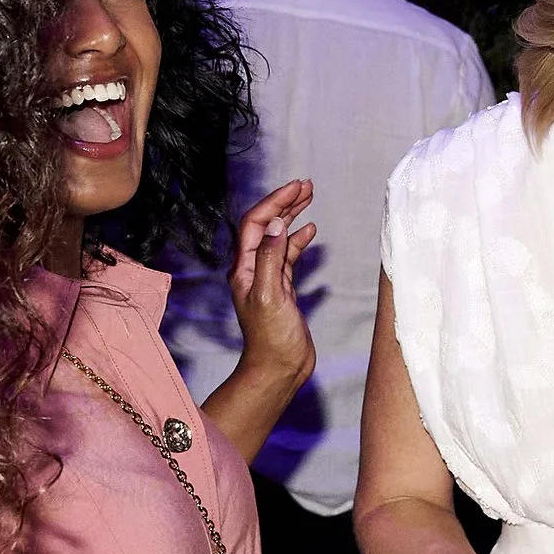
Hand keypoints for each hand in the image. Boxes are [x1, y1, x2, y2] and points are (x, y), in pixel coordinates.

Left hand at [229, 180, 316, 391]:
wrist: (279, 368)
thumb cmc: (271, 339)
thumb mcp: (270, 295)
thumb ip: (270, 259)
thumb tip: (275, 225)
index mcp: (243, 268)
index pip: (255, 224)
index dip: (275, 202)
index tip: (296, 188)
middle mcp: (251, 268)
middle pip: (265, 225)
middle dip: (284, 203)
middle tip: (306, 186)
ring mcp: (267, 277)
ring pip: (278, 237)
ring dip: (292, 216)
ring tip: (309, 198)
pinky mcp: (281, 287)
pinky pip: (288, 256)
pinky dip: (299, 240)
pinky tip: (311, 231)